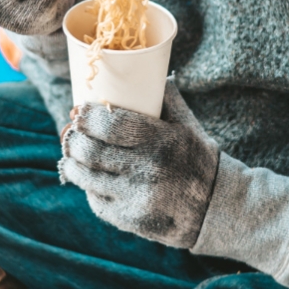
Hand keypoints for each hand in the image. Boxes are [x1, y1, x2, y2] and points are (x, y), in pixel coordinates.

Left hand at [59, 81, 219, 248]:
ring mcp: (136, 199)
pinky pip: (96, 199)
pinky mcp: (129, 220)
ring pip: (87, 177)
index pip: (111, 124)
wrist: (217, 209)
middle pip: (92, 151)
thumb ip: (164, 98)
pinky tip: (88, 175)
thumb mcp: (187, 125)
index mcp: (162, 142)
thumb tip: (140, 68)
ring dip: (73, 161)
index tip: (79, 110)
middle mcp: (147, 171)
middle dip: (75, 138)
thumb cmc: (198, 158)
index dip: (88, 116)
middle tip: (71, 130)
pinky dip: (87, 185)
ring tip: (72, 151)